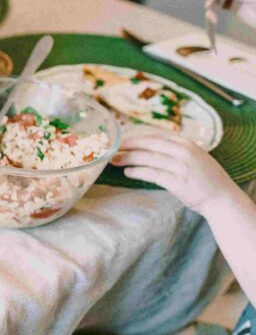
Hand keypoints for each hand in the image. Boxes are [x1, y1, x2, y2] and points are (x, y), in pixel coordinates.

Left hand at [111, 134, 238, 217]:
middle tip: (112, 149)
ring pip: (148, 158)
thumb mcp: (192, 157)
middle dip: (128, 146)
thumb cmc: (204, 178)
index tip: (121, 140)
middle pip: (148, 145)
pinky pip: (152, 174)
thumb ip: (173, 151)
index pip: (155, 137)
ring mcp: (181, 167)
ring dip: (128, 159)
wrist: (222, 197)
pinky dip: (138, 172)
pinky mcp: (178, 182)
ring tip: (115, 161)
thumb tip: (146, 149)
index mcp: (186, 144)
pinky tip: (128, 172)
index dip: (135, 138)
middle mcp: (184, 152)